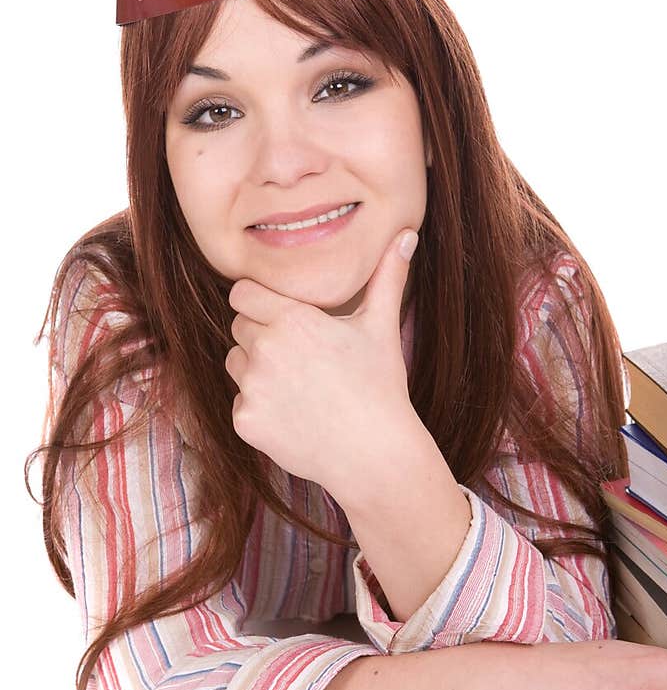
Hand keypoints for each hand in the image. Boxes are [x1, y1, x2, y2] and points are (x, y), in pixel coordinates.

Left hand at [225, 228, 418, 494]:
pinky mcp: (245, 420)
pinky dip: (261, 409)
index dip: (261, 302)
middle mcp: (264, 348)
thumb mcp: (381, 328)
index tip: (282, 316)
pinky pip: (241, 403)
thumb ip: (387, 278)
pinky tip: (294, 415)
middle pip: (240, 327)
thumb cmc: (380, 387)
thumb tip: (407, 234)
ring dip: (257, 370)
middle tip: (301, 357)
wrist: (374, 454)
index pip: (242, 293)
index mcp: (291, 319)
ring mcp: (251, 387)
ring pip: (236, 363)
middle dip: (262, 336)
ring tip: (299, 386)